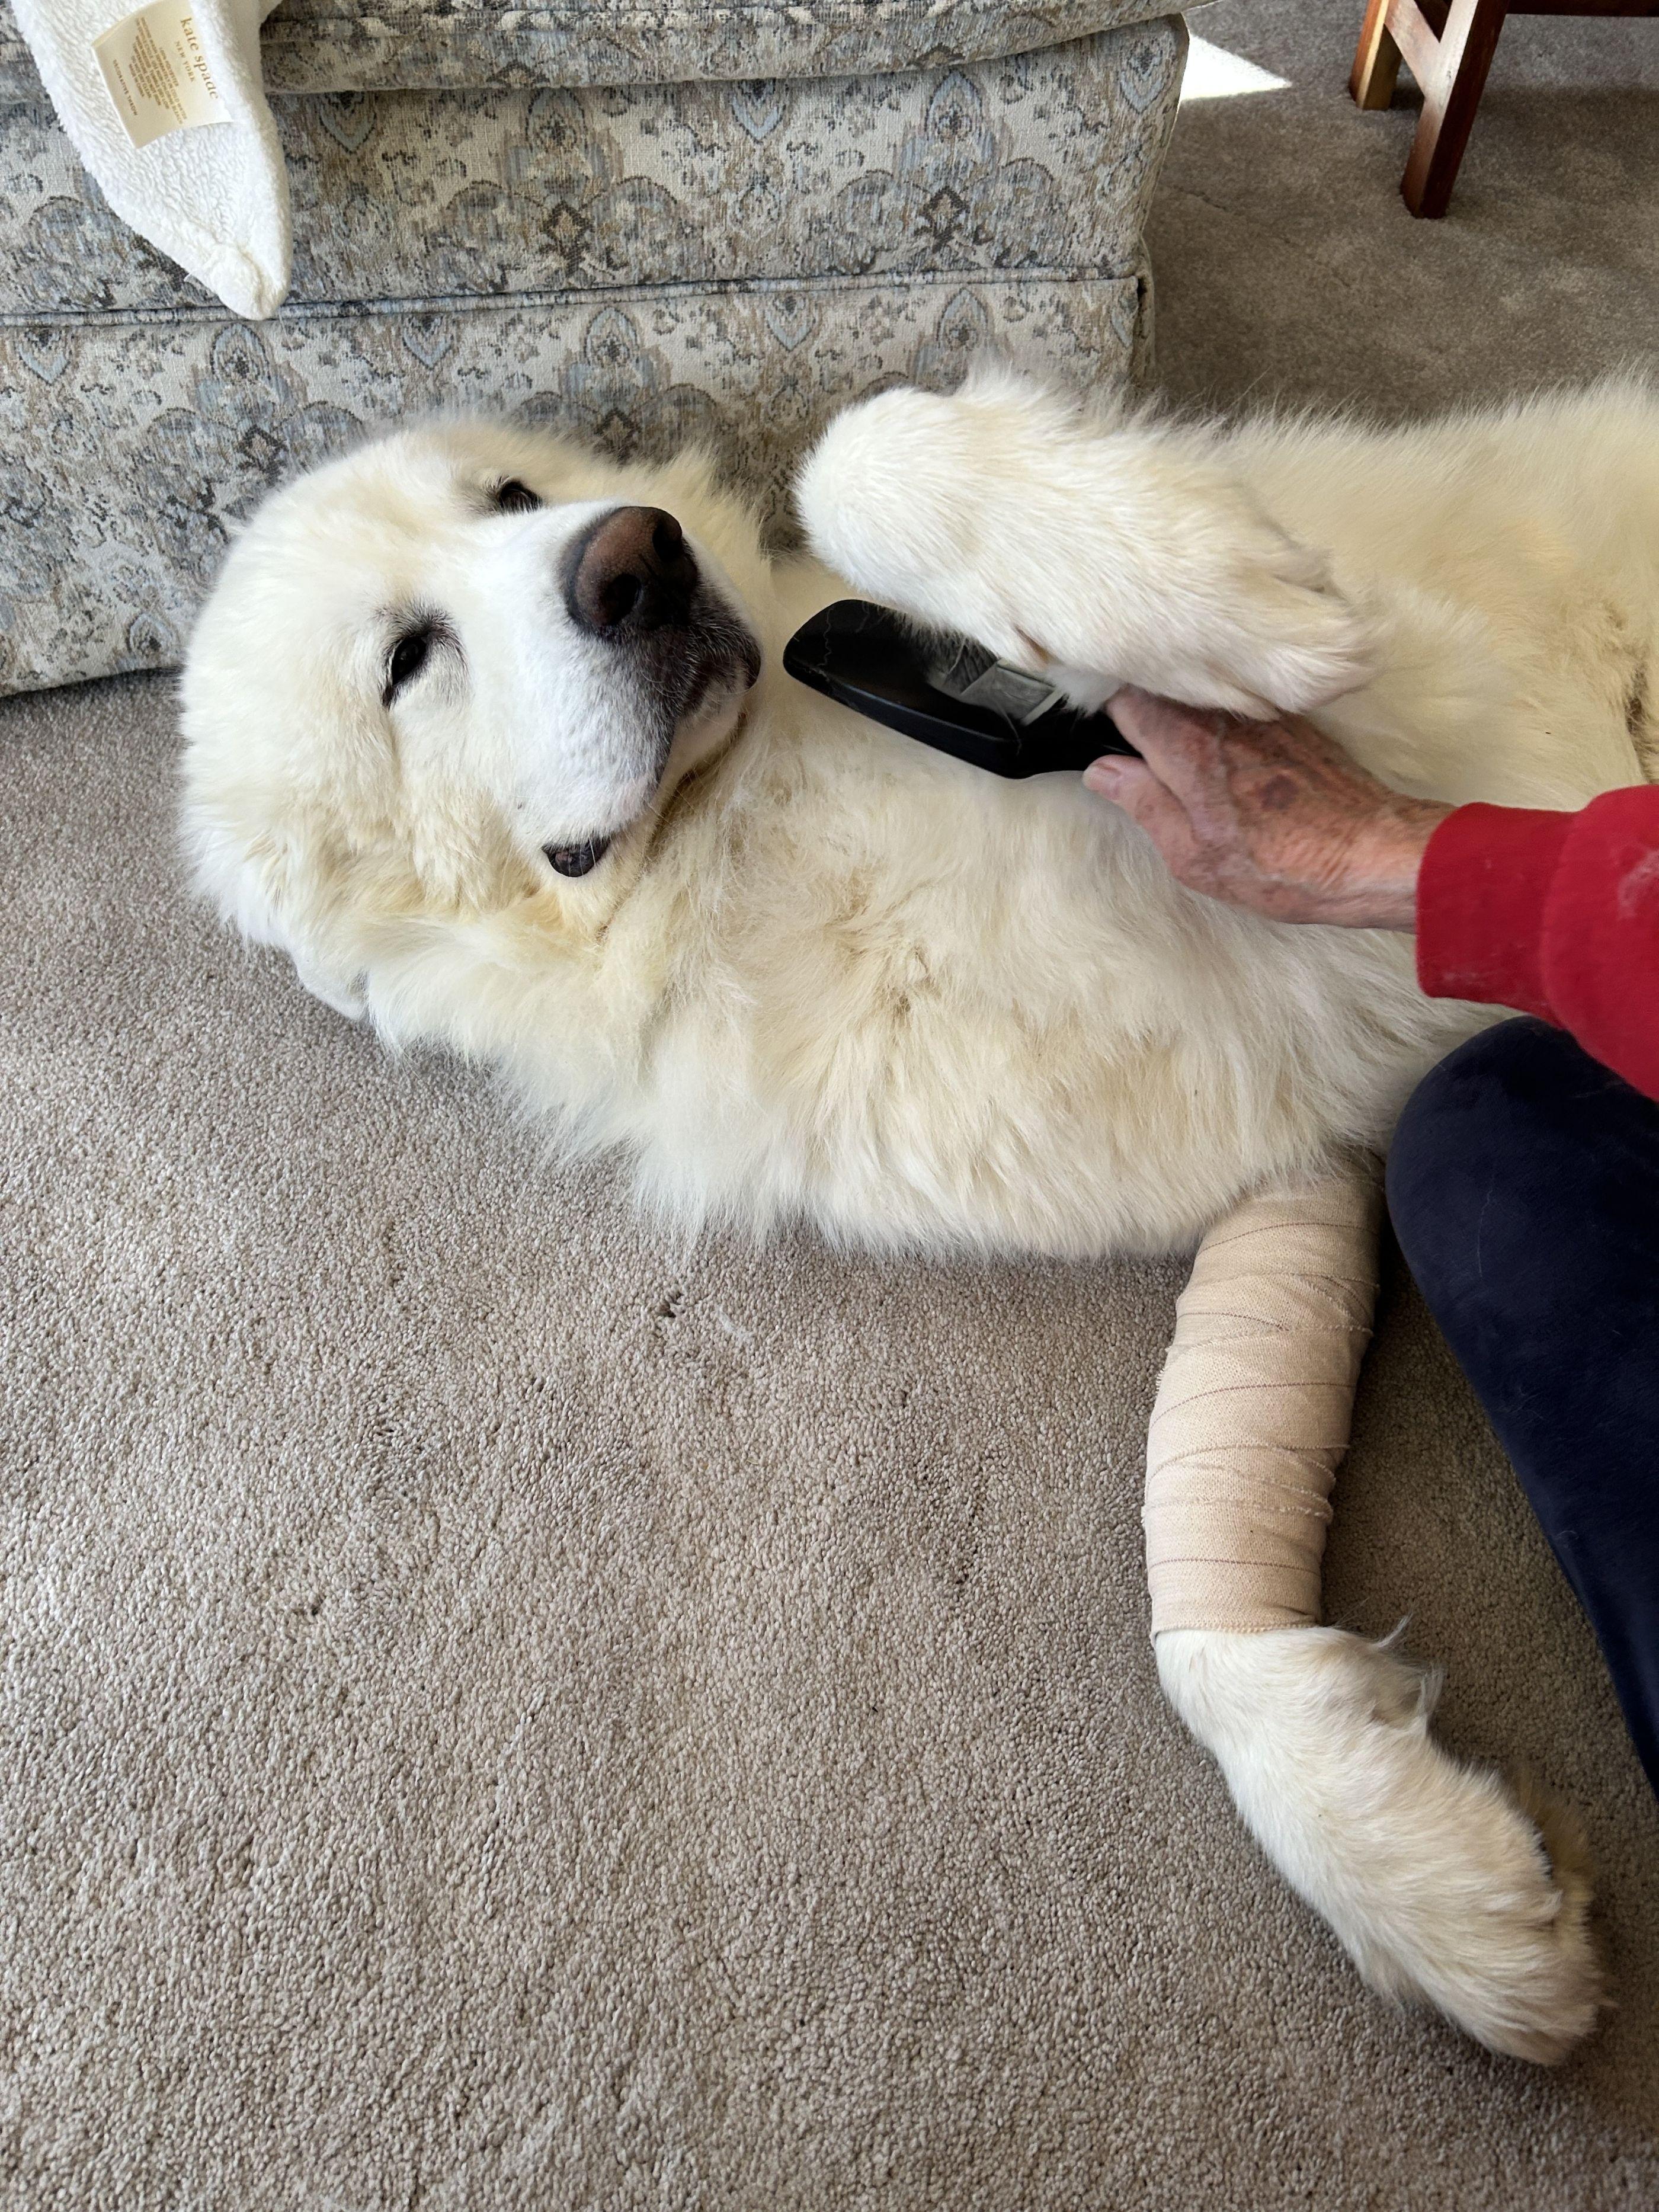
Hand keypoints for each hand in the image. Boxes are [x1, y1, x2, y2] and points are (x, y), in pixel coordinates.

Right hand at [1083, 688, 1450, 929]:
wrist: (1370, 854)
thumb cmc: (1278, 865)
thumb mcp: (1192, 855)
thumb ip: (1142, 803)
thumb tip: (1101, 770)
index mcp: (1185, 746)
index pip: (1125, 696)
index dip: (1107, 710)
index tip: (1102, 732)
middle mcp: (1220, 716)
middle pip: (1163, 687)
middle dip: (1141, 706)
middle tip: (1130, 743)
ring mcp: (1258, 713)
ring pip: (1201, 694)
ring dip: (1181, 711)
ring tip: (1173, 750)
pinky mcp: (1290, 721)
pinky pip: (1238, 705)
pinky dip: (1220, 719)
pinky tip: (1225, 757)